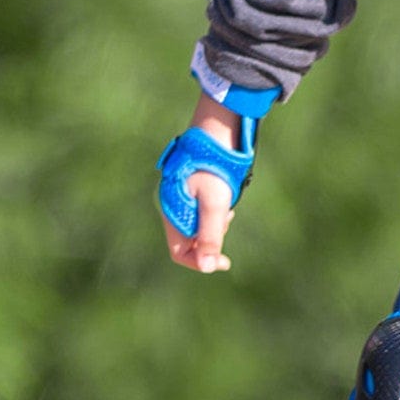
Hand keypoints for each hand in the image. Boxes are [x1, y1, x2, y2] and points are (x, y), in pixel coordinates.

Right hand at [162, 96, 239, 272]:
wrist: (216, 131)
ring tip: (227, 207)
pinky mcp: (194, 191)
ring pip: (198, 227)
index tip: (223, 262)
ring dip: (215, 226)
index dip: (200, 262)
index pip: (180, 253)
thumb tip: (206, 267)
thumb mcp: (214, 204)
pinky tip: (226, 201)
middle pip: (190, 241)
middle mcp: (175, 208)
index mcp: (173, 212)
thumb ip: (209, 235)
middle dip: (211, 239)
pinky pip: (203, 213)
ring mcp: (183, 199)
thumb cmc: (213, 167)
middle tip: (227, 219)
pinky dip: (216, 214)